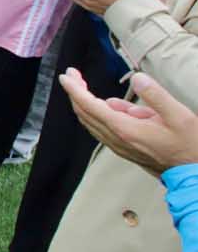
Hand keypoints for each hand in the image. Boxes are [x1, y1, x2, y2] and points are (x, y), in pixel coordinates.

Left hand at [61, 69, 197, 177]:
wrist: (195, 176)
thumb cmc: (190, 146)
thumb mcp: (179, 116)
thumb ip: (156, 96)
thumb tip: (138, 78)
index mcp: (125, 130)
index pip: (90, 106)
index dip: (75, 89)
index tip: (66, 76)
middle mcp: (117, 140)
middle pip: (85, 113)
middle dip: (75, 92)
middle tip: (73, 75)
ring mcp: (119, 147)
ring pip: (91, 122)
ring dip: (84, 103)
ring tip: (83, 85)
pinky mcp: (125, 150)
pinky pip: (102, 129)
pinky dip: (97, 115)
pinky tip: (109, 106)